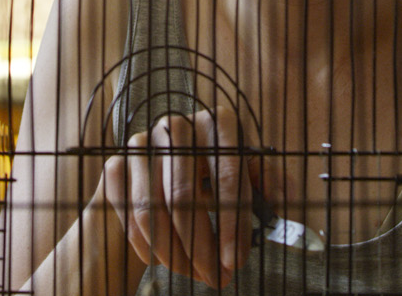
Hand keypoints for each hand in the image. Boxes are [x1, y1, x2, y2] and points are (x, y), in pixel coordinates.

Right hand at [100, 105, 263, 287]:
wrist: (162, 166)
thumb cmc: (212, 172)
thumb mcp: (245, 172)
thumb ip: (268, 182)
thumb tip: (285, 199)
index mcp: (217, 122)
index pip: (226, 178)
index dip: (231, 225)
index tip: (235, 263)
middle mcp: (176, 126)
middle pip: (184, 198)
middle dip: (201, 248)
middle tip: (215, 278)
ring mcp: (141, 143)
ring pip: (152, 211)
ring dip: (173, 253)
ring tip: (193, 273)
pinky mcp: (116, 162)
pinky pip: (127, 214)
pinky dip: (145, 245)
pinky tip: (163, 261)